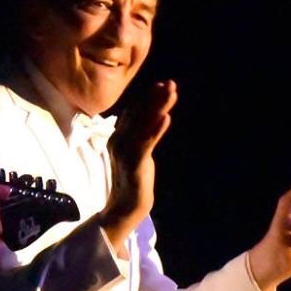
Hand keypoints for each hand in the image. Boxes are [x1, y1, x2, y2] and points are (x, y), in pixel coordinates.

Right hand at [101, 78, 176, 248]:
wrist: (125, 206)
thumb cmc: (133, 179)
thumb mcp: (138, 152)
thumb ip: (142, 135)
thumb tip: (153, 118)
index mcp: (119, 136)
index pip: (134, 111)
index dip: (148, 97)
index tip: (162, 85)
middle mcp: (119, 140)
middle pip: (139, 113)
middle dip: (155, 97)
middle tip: (171, 83)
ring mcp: (126, 151)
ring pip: (144, 124)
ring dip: (158, 107)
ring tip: (171, 93)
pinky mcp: (135, 162)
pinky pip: (146, 142)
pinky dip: (156, 129)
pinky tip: (166, 118)